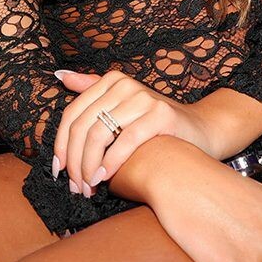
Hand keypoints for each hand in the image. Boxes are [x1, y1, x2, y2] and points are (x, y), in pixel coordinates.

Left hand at [51, 70, 261, 196]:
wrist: (202, 132)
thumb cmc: (156, 126)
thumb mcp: (122, 105)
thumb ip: (92, 88)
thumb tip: (61, 75)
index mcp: (111, 81)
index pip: (73, 113)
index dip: (60, 144)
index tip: (58, 170)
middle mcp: (125, 84)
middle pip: (83, 125)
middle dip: (73, 160)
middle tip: (73, 185)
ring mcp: (143, 97)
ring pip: (100, 134)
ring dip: (88, 166)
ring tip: (87, 187)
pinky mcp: (160, 114)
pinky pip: (125, 141)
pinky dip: (110, 163)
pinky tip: (104, 179)